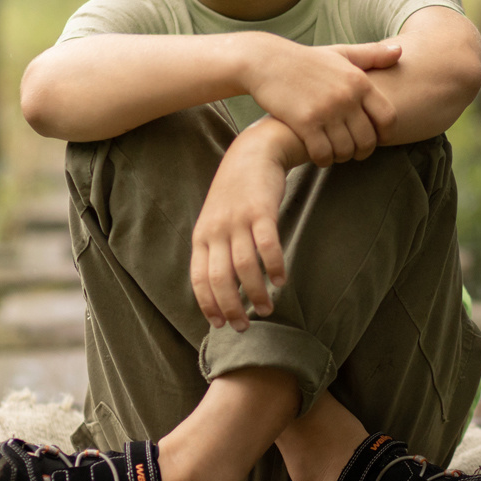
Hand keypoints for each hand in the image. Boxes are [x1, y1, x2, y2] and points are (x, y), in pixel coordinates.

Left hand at [191, 123, 298, 330]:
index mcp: (202, 236)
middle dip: (231, 308)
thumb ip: (215, 249)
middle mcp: (216, 230)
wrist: (252, 154)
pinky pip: (267, 245)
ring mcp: (238, 220)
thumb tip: (221, 287)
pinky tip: (281, 280)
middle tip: (244, 326)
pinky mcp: (261, 210)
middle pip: (220, 279)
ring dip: (255, 292)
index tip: (220, 325)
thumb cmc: (235, 194)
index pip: (200, 279)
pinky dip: (274, 266)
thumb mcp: (215, 221)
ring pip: (244, 266)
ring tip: (267, 308)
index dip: (209, 305)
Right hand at [245, 39, 400, 166]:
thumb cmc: (306, 60)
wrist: (266, 61)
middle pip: (367, 140)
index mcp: (359, 81)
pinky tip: (319, 155)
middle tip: (352, 152)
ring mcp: (326, 111)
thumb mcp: (341, 53)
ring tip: (335, 153)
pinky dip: (323, 159)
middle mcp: (346, 97)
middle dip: (362, 151)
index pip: (388, 118)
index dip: (385, 134)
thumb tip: (401, 50)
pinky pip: (323, 153)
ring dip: (341, 157)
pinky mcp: (305, 123)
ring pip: (345, 150)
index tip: (376, 139)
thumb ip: (372, 55)